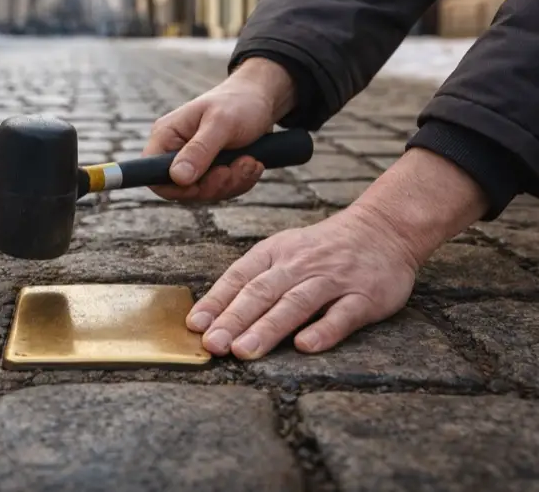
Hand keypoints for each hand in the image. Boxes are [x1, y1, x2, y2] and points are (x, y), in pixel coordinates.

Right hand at [142, 58, 296, 201]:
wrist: (262, 99)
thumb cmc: (239, 102)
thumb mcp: (221, 123)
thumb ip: (199, 150)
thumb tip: (178, 177)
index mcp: (167, 136)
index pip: (152, 174)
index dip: (174, 188)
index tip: (203, 182)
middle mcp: (175, 152)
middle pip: (182, 190)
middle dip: (214, 184)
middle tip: (239, 164)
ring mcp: (194, 164)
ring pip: (205, 193)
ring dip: (232, 182)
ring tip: (249, 161)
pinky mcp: (211, 171)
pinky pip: (221, 190)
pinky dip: (240, 181)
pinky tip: (252, 163)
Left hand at [186, 147, 491, 359]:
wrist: (383, 228)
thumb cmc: (322, 249)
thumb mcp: (284, 252)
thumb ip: (253, 280)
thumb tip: (212, 315)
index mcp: (276, 253)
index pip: (240, 277)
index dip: (216, 301)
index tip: (195, 325)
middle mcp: (300, 265)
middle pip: (262, 292)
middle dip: (234, 319)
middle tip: (213, 344)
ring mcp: (333, 280)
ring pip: (295, 304)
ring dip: (268, 328)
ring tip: (244, 351)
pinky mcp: (364, 296)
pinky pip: (342, 315)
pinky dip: (323, 331)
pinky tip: (304, 346)